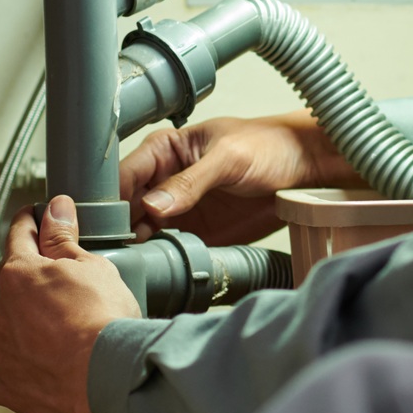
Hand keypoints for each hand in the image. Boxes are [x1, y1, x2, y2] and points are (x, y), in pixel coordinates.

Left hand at [0, 196, 140, 412]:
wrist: (107, 374)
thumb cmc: (102, 318)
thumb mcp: (91, 265)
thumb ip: (64, 238)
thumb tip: (55, 209)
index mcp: (18, 273)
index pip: (19, 235)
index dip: (30, 221)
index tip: (36, 216)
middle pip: (9, 281)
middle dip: (28, 274)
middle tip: (59, 275)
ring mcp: (0, 349)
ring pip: (1, 325)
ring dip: (19, 320)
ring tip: (53, 326)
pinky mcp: (6, 385)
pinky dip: (0, 372)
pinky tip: (15, 368)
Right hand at [119, 114, 355, 245]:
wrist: (307, 168)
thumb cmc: (270, 146)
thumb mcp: (229, 158)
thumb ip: (191, 181)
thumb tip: (153, 205)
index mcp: (165, 150)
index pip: (123, 175)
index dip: (110, 199)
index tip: (105, 225)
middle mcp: (164, 179)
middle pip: (125, 207)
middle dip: (118, 228)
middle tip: (114, 251)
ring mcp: (178, 208)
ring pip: (141, 231)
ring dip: (136, 246)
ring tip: (132, 261)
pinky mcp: (196, 231)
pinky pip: (167, 247)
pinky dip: (158, 257)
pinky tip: (154, 266)